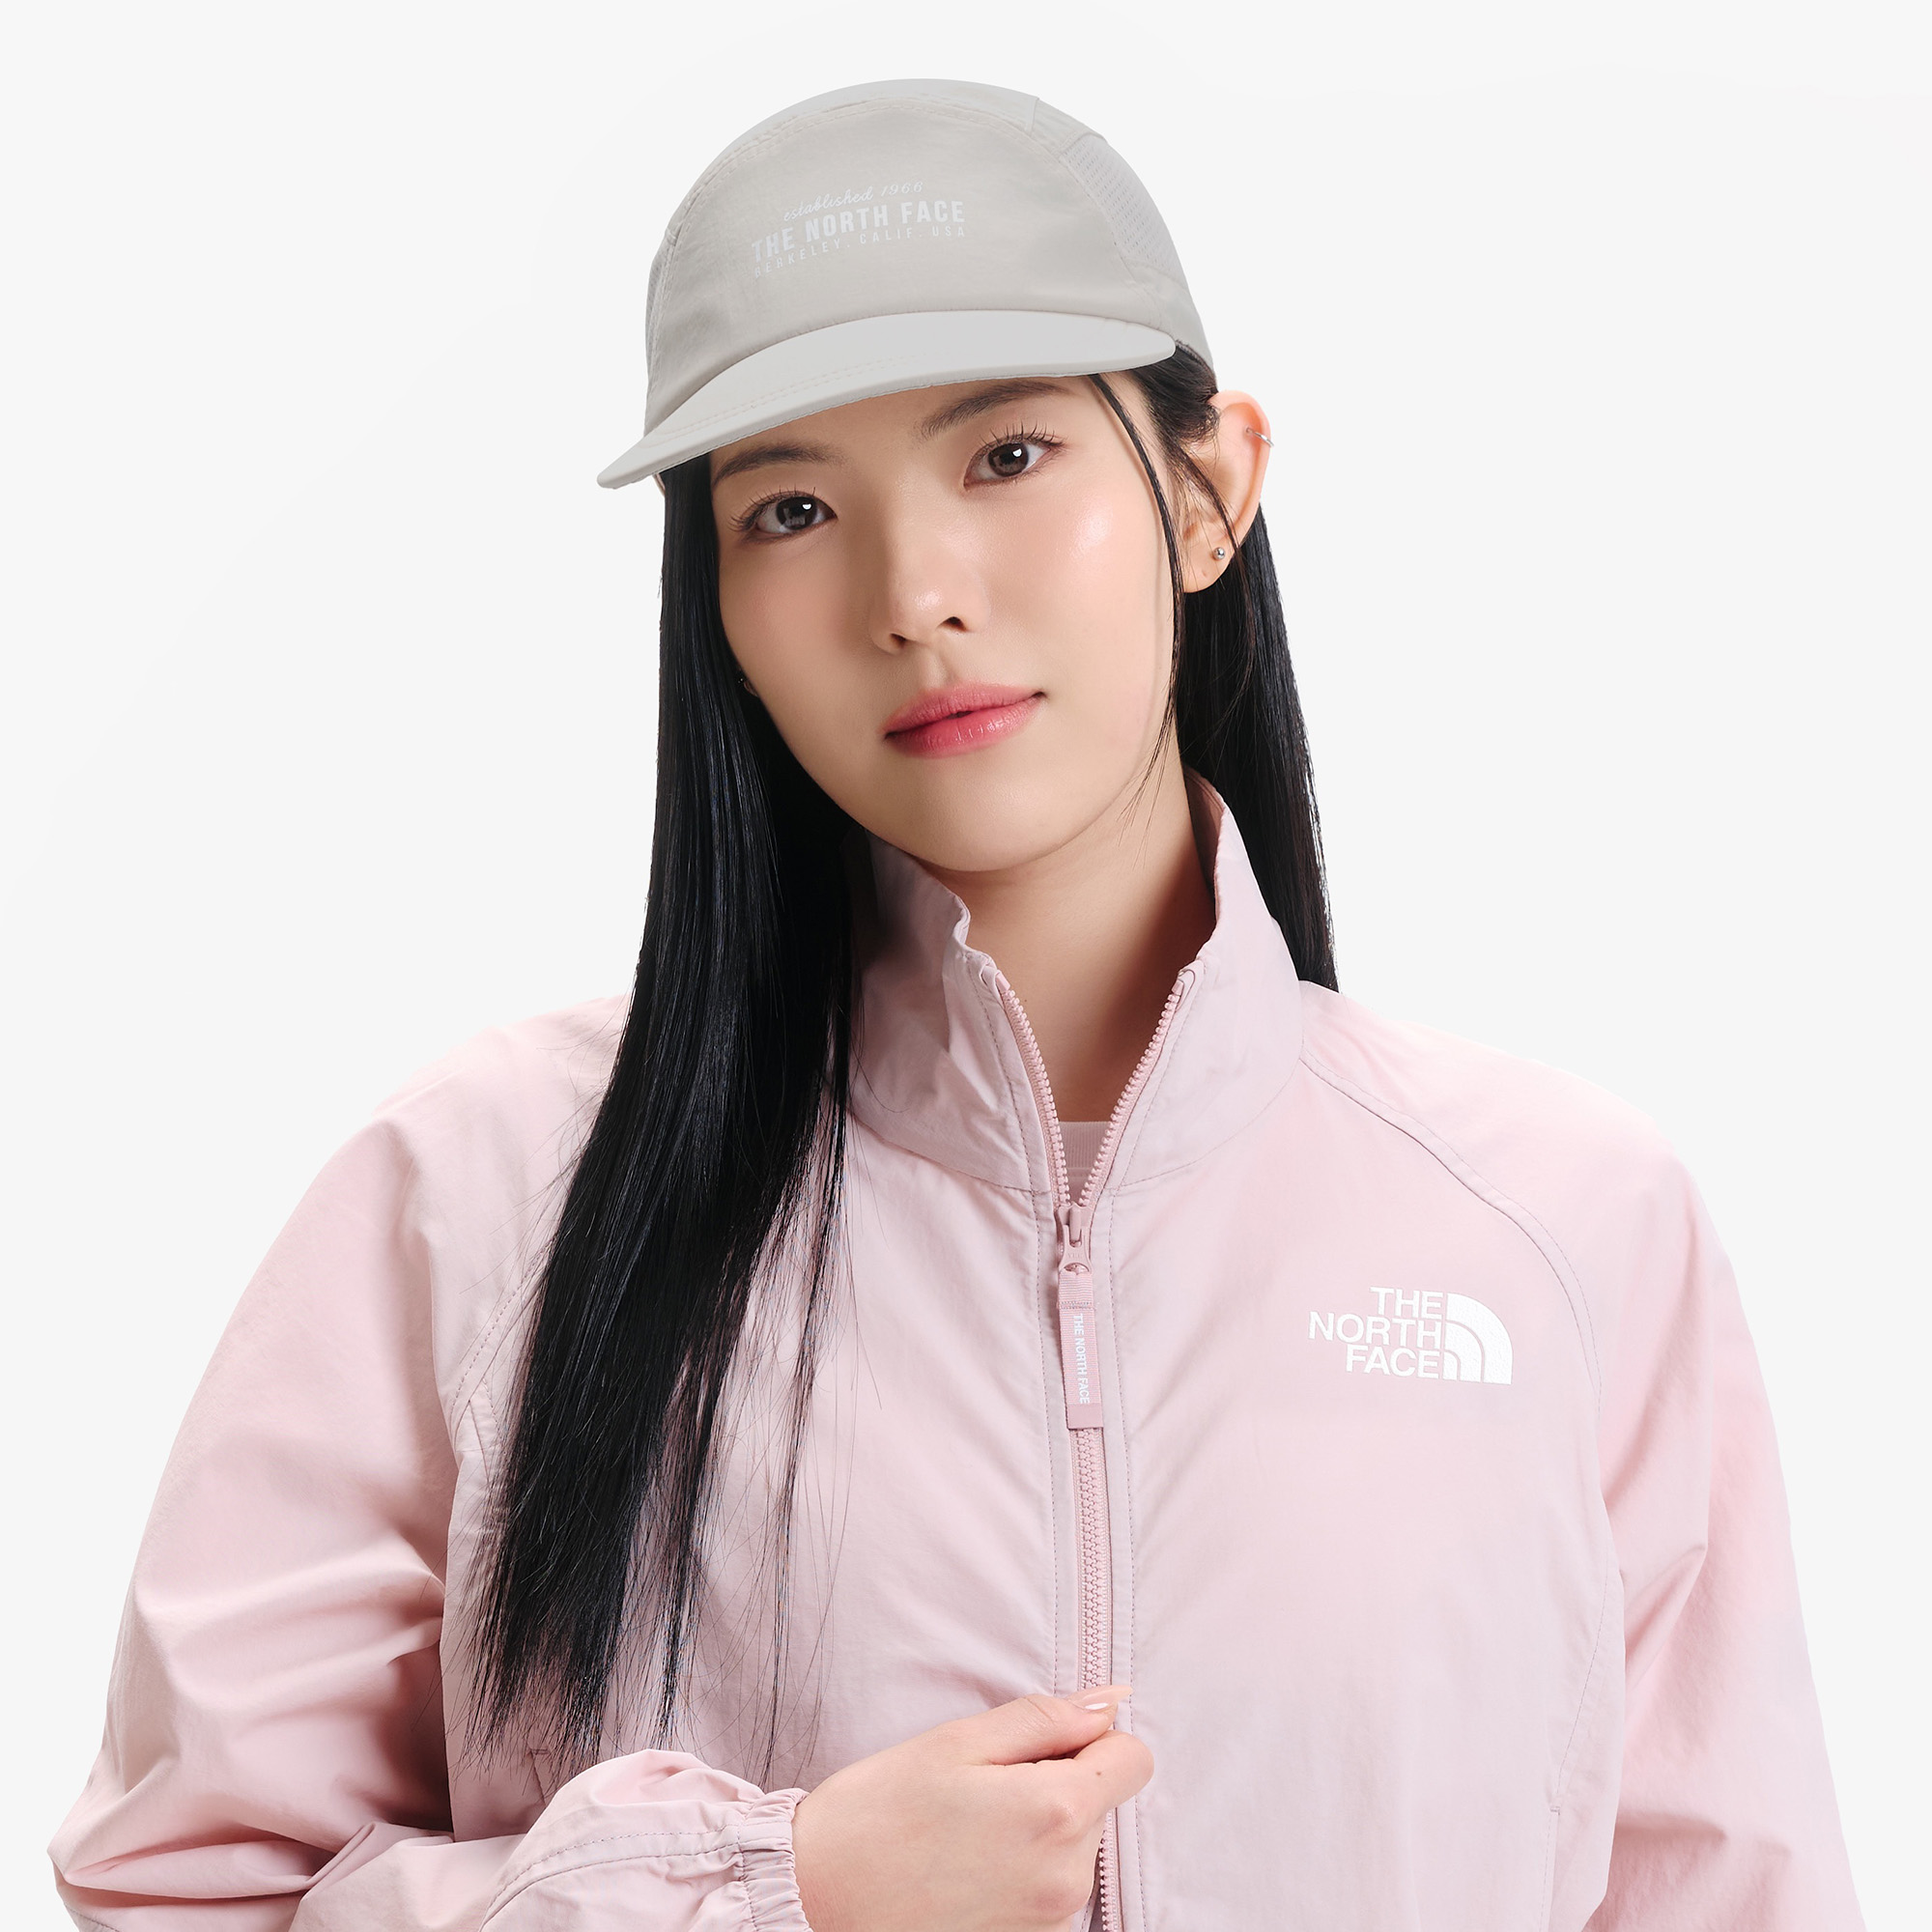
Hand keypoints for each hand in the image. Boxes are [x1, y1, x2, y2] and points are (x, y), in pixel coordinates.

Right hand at [790, 1685, 1149, 1931]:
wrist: (815, 1905)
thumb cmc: (877, 1815)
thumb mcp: (956, 1742)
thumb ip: (1044, 1718)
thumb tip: (1113, 1700)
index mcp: (1056, 1813)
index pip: (1134, 1760)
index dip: (1090, 1739)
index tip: (1036, 1744)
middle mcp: (1069, 1878)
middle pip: (1100, 1804)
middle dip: (1055, 1783)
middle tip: (979, 1787)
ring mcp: (1051, 1923)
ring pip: (1074, 1848)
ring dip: (1036, 1830)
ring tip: (963, 1831)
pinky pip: (1048, 1891)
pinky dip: (1019, 1872)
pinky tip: (963, 1869)